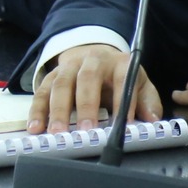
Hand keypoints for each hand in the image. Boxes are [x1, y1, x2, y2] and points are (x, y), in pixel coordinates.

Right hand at [27, 44, 160, 133]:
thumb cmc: (118, 75)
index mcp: (118, 62)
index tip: (125, 122)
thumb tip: (153, 119)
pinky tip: (35, 128)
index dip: (124, 100)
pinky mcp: (51, 76)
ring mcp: (69, 67)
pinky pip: (41, 91)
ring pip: (61, 84)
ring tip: (56, 133)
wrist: (95, 55)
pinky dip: (37, 111)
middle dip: (86, 104)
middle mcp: (92, 60)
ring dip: (57, 110)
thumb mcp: (138, 82)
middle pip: (87, 78)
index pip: (123, 78)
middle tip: (86, 129)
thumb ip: (147, 100)